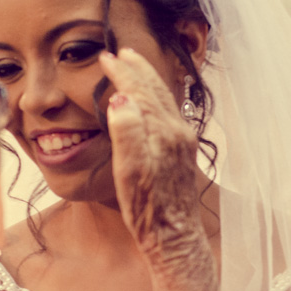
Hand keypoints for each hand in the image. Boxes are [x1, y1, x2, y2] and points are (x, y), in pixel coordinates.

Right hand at [99, 48, 202, 260]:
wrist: (174, 239)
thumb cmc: (147, 210)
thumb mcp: (129, 172)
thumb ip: (126, 132)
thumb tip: (121, 98)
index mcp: (162, 132)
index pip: (140, 91)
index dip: (122, 73)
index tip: (106, 58)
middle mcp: (178, 132)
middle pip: (157, 90)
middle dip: (138, 69)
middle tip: (121, 52)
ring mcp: (183, 143)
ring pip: (165, 99)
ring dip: (148, 80)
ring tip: (135, 68)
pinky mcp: (184, 154)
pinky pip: (170, 113)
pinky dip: (156, 97)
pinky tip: (151, 102)